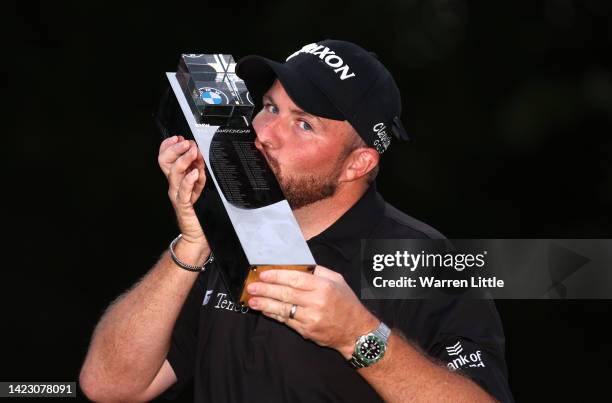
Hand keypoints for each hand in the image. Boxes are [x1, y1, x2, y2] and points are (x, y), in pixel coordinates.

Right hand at [158, 135, 206, 245]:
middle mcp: (174, 185)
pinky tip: (195, 173)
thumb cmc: (199, 210)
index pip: (165, 158)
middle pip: (165, 162)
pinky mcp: (184, 205)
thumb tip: (199, 154)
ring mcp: (177, 194)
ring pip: (174, 174)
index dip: (168, 146)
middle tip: (186, 142)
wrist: (198, 232)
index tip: (178, 137)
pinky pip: (184, 191)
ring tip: (193, 152)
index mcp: (176, 178)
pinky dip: (189, 180)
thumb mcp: (200, 184)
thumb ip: (198, 169)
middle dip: (175, 149)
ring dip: (184, 160)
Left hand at [246, 266, 378, 358]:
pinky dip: (274, 315)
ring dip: (265, 304)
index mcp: (323, 286)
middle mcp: (316, 302)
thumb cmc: (346, 303)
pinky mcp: (306, 331)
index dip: (277, 276)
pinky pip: (286, 321)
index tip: (263, 274)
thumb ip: (319, 272)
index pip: (296, 279)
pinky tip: (265, 310)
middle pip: (286, 294)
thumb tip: (299, 266)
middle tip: (251, 287)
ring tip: (252, 300)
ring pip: (283, 309)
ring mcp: (311, 318)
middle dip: (266, 290)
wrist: (356, 331)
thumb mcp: (337, 281)